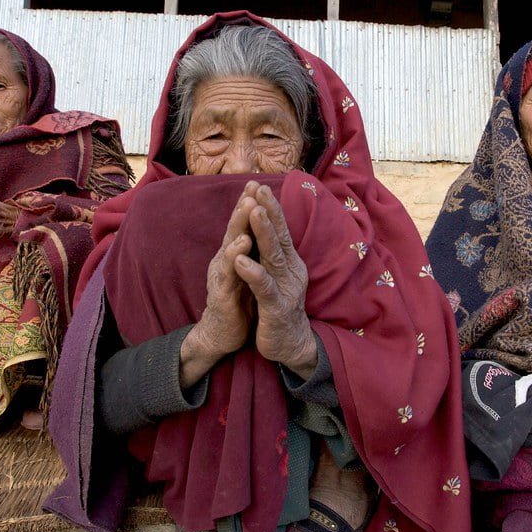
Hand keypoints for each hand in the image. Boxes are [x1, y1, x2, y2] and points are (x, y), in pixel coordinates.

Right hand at [179, 186, 254, 387]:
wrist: (222, 334)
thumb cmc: (237, 300)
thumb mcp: (246, 271)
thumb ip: (250, 251)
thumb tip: (259, 228)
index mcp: (234, 255)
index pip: (242, 226)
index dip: (249, 205)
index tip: (258, 183)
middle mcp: (225, 261)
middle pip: (234, 229)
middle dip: (243, 207)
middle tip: (252, 187)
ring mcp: (222, 277)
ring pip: (230, 247)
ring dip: (238, 227)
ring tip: (247, 208)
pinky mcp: (223, 296)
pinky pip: (229, 276)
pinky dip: (234, 260)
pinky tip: (240, 248)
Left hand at [234, 183, 316, 376]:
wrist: (290, 345)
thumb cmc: (279, 307)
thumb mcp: (277, 276)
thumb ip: (273, 253)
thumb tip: (266, 227)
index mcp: (289, 262)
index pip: (280, 230)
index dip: (270, 208)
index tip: (259, 186)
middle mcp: (290, 270)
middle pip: (279, 236)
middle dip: (269, 211)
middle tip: (259, 189)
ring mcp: (285, 287)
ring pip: (273, 256)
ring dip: (263, 233)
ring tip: (253, 212)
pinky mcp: (276, 307)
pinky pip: (264, 286)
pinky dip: (253, 272)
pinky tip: (240, 260)